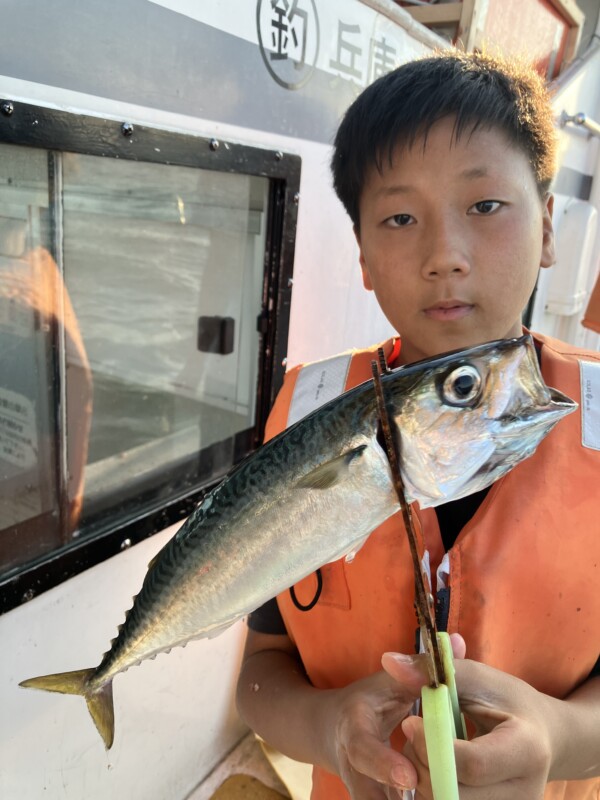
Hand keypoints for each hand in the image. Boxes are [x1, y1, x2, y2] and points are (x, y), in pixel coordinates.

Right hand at [322, 636, 465, 799]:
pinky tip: (432, 798)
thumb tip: (458, 641)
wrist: (332, 731)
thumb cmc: (370, 701)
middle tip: (431, 798)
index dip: (383, 763)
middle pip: (365, 795)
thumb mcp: (389, 681)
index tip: (410, 776)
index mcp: (354, 727)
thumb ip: (422, 668)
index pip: (363, 748)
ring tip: (439, 798)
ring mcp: (359, 788)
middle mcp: (352, 763)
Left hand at [395, 651, 555, 798]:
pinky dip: (434, 789)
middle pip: (455, 794)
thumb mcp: (479, 679)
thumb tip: (389, 662)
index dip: (432, 745)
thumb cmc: (510, 702)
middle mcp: (525, 793)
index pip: (471, 764)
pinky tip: (434, 767)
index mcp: (528, 750)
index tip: (409, 722)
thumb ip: (435, 672)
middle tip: (412, 736)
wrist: (544, 737)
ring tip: (424, 751)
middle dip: (422, 764)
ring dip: (424, 780)